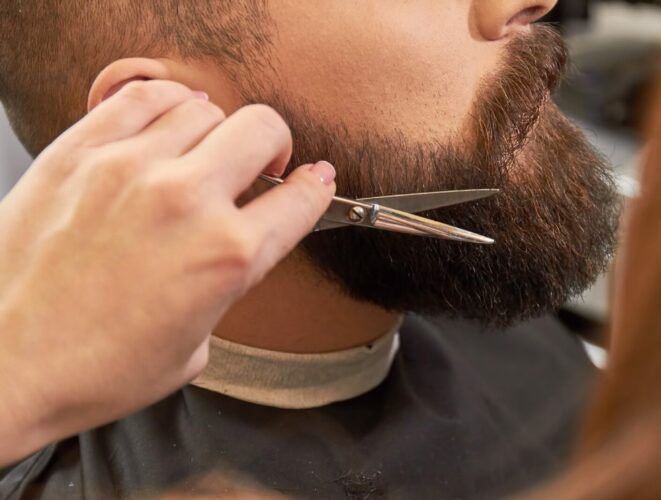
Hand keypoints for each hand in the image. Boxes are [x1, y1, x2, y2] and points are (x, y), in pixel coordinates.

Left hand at [0, 80, 335, 463]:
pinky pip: (142, 97)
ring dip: (218, 130)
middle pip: (263, 130)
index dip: (316, 187)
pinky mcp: (80, 154)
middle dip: (275, 146)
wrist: (5, 366)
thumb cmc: (97, 369)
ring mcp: (131, 170)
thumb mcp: (197, 347)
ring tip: (205, 150)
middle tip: (262, 165)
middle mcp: (188, 202)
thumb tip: (230, 252)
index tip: (315, 181)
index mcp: (228, 257)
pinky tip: (167, 124)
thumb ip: (224, 288)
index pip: (301, 199)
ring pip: (205, 109)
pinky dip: (168, 103)